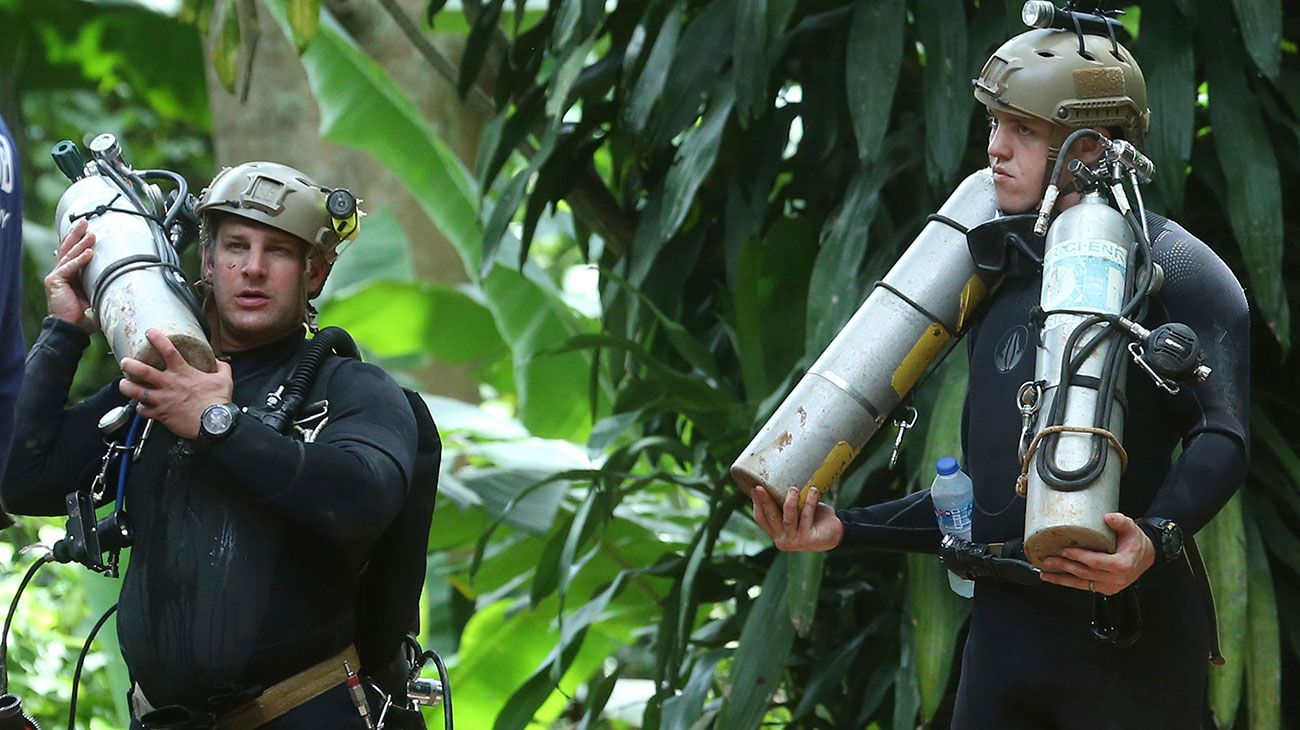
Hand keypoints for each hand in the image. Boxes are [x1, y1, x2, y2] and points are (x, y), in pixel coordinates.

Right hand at [46, 218, 96, 331]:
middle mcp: (61, 273)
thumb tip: (127, 282)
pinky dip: (79, 260)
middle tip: (86, 221)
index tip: (90, 229)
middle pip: (68, 248)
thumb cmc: (84, 317)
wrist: (72, 330)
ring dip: (81, 243)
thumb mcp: (98, 296)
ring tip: (91, 234)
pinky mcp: (54, 281)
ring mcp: (56, 276)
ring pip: (69, 254)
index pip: (73, 253)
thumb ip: (105, 286)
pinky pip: (69, 267)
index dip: (80, 240)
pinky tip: (88, 252)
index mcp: (70, 275)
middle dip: (77, 234)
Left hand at [118, 329, 232, 439]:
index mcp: (183, 373)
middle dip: (130, 365)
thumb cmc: (217, 402)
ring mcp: (163, 400)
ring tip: (123, 384)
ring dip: (126, 387)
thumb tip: (218, 362)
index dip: (157, 339)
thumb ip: (221, 367)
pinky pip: (144, 412)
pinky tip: (141, 406)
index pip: (168, 351)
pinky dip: (140, 409)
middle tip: (125, 362)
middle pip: (143, 371)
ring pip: (136, 392)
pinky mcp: (161, 415)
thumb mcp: (224, 379)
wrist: (213, 424)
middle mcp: (169, 385)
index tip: (149, 333)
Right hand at [751, 486, 842, 551]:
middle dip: (766, 501)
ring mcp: (796, 541)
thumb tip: (772, 481)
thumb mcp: (795, 511)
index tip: (755, 488)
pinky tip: (813, 491)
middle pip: (772, 518)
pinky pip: (807, 517)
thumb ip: (784, 504)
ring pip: (788, 519)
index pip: (761, 518)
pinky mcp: (809, 539)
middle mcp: (783, 540)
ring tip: (793, 489)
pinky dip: (810, 502)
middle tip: (761, 487)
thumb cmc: (812, 518)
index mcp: (776, 533)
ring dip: (790, 503)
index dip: (757, 503)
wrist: (835, 532)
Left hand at [1038, 512, 1154, 595]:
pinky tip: (1055, 578)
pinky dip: (1068, 582)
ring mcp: (1110, 586)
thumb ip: (1120, 521)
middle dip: (1064, 567)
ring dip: (1062, 579)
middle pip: (1085, 573)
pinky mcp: (1105, 589)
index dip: (1079, 557)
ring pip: (1081, 583)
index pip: (1096, 562)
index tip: (1064, 550)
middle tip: (1048, 560)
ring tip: (1045, 573)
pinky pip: (1084, 586)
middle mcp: (1116, 579)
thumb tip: (1107, 517)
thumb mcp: (1131, 528)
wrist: (1146, 556)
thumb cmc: (1136, 542)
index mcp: (1122, 565)